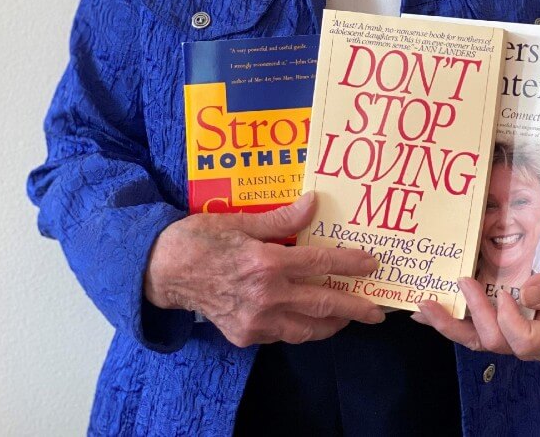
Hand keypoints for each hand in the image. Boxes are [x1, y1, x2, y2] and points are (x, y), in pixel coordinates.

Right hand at [144, 192, 383, 346]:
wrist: (163, 272)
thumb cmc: (200, 239)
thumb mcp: (240, 221)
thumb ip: (280, 219)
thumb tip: (313, 203)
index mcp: (266, 263)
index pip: (319, 264)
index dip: (349, 264)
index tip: (371, 264)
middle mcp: (265, 296)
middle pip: (322, 304)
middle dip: (353, 308)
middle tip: (376, 311)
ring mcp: (255, 321)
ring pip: (306, 329)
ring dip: (331, 324)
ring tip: (348, 318)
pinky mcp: (245, 335)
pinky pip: (283, 334)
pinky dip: (302, 328)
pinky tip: (311, 319)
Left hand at [412, 247, 539, 361]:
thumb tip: (526, 296)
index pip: (527, 341)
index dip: (510, 321)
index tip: (505, 293)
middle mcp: (528, 343)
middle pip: (495, 342)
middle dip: (476, 312)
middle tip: (465, 281)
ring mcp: (507, 336)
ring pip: (474, 340)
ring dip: (448, 323)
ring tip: (426, 305)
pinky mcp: (491, 326)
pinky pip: (466, 330)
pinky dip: (444, 320)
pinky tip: (424, 311)